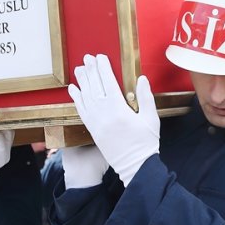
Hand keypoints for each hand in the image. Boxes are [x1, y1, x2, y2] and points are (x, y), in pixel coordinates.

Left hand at [69, 54, 158, 185]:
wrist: (135, 166)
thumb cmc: (146, 143)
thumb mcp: (151, 119)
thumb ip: (146, 97)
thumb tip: (142, 79)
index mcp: (119, 110)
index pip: (108, 83)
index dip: (103, 68)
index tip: (101, 57)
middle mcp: (104, 114)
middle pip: (95, 87)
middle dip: (91, 71)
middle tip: (87, 58)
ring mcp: (96, 123)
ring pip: (86, 97)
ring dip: (82, 81)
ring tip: (79, 69)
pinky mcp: (93, 130)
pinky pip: (81, 111)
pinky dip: (77, 99)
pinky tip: (74, 89)